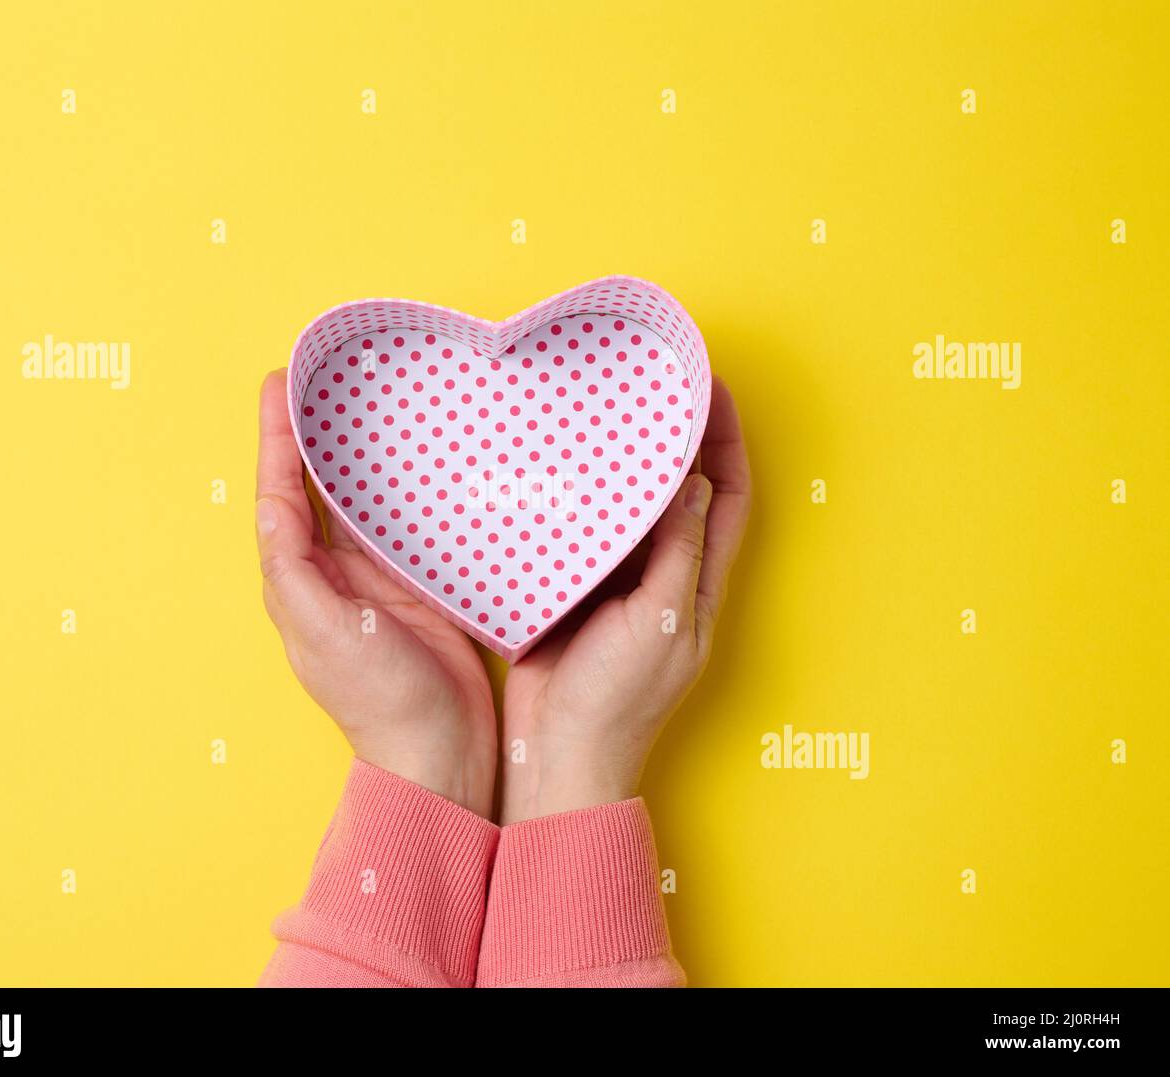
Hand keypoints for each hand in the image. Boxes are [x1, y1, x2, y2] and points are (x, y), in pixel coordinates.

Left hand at [255, 370, 496, 817]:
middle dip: (312, 431)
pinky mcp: (419, 585)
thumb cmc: (381, 701)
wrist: (441, 751)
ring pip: (358, 500)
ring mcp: (378, 578)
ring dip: (354, 451)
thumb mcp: (327, 635)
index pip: (281, 495)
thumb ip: (296, 573)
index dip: (276, 438)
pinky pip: (403, 523)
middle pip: (316, 487)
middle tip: (319, 375)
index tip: (280, 383)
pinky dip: (401, 487)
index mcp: (300, 581)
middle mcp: (334, 573)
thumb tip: (270, 507)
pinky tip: (417, 460)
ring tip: (361, 399)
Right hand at [500, 379, 751, 822]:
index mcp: (696, 583)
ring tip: (608, 413)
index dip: (728, 442)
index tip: (712, 388)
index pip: (728, 497)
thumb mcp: (662, 621)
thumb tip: (697, 484)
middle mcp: (662, 575)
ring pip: (629, 508)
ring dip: (625, 464)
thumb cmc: (618, 699)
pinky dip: (578, 499)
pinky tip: (561, 470)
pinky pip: (582, 532)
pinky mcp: (571, 589)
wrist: (556, 751)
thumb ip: (679, 553)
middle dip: (675, 439)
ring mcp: (615, 583)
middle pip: (681, 493)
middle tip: (655, 385)